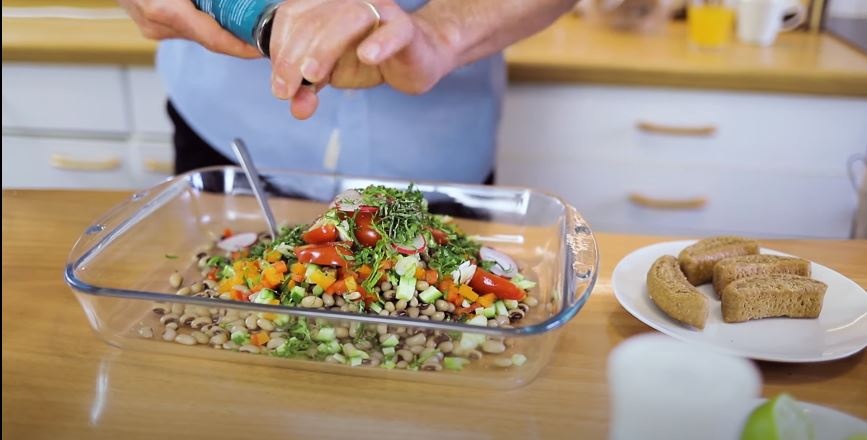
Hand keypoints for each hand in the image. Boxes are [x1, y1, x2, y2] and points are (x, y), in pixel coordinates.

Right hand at [118, 0, 260, 57]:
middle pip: (208, 37)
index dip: (242, 48)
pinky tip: (218, 13)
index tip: (262, 49)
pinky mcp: (148, 21)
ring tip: (244, 20)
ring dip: (219, 26)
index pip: (215, 40)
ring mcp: (150, 25)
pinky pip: (183, 25)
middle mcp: (156, 23)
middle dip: (235, 36)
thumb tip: (231, 2)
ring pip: (196, 31)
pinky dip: (202, 20)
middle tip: (261, 30)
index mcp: (166, 9)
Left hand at [269, 0, 452, 118]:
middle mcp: (347, 1)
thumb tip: (295, 105)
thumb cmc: (371, 56)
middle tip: (286, 90)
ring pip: (347, 19)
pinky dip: (379, 43)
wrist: (417, 57)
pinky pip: (393, 31)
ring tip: (312, 76)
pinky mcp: (405, 28)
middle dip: (293, 57)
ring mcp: (378, 10)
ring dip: (325, 48)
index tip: (279, 83)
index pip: (291, 16)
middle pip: (313, 20)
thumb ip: (309, 87)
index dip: (278, 48)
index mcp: (324, 5)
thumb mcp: (332, 74)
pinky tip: (367, 57)